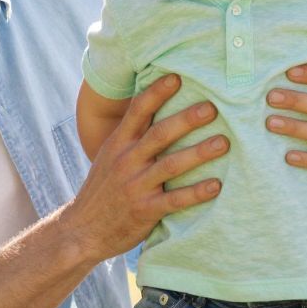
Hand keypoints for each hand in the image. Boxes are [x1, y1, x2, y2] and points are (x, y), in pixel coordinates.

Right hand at [65, 74, 226, 259]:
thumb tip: (158, 109)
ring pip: (171, 165)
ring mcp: (135, 186)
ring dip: (199, 153)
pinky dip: (196, 193)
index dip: (156, 93)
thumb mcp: (110, 157)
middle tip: (212, 108)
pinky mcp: (144, 211)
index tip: (176, 77)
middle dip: (186, 120)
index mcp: (118, 144)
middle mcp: (126, 161)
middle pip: (159, 134)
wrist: (82, 230)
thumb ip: (131, 136)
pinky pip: (174, 200)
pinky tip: (216, 186)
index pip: (137, 111)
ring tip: (224, 142)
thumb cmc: (104, 189)